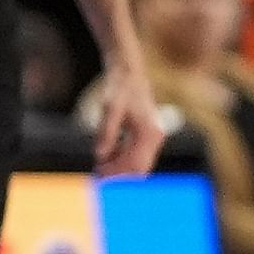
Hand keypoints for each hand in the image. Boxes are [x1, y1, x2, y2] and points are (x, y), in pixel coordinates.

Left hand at [85, 55, 161, 177]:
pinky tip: (106, 159)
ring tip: (99, 171)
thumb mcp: (110, 110)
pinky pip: (137, 154)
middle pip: (140, 168)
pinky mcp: (148, 133)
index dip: (117, 175)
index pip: (134, 164)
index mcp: (149, 134)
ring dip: (121, 169)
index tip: (99, 179)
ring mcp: (153, 136)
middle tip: (98, 181)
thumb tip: (99, 156)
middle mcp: (155, 137)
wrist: (129, 73)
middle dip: (120, 176)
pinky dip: (123, 160)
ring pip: (139, 163)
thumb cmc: (119, 89)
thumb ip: (106, 133)